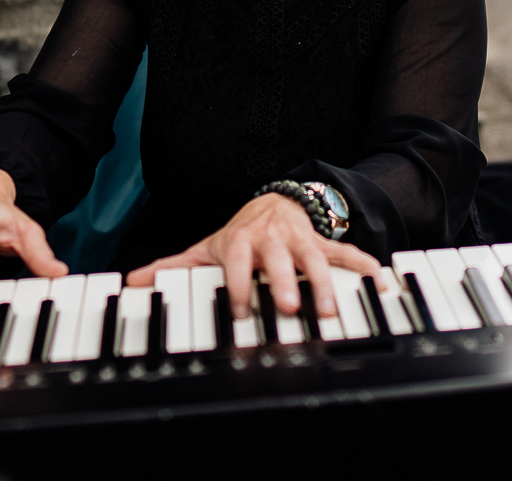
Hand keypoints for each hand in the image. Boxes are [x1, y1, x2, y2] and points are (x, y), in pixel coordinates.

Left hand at [125, 193, 380, 321]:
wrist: (274, 204)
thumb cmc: (240, 236)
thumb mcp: (207, 248)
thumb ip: (174, 267)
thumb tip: (134, 280)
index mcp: (241, 241)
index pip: (238, 259)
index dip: (239, 282)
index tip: (242, 308)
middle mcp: (271, 240)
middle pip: (279, 259)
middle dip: (284, 281)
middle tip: (290, 305)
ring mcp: (300, 240)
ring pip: (315, 257)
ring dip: (324, 282)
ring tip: (332, 308)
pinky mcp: (324, 243)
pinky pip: (346, 252)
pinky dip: (363, 265)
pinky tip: (378, 280)